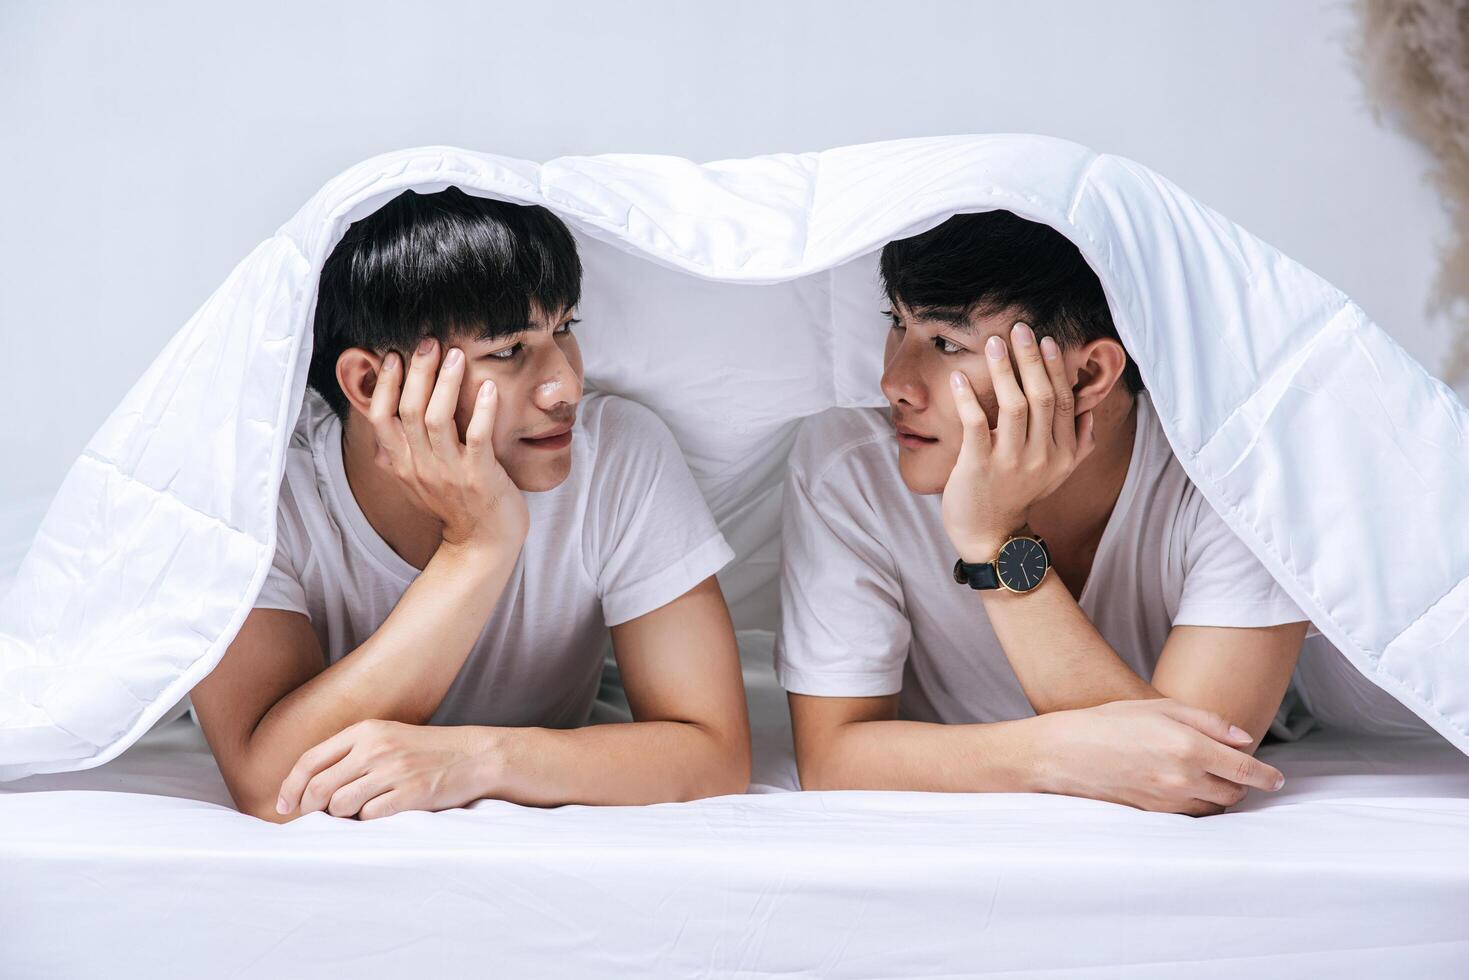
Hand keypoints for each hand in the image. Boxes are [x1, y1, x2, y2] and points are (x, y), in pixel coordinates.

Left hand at [275, 720, 498, 819]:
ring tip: (359, 813)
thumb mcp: (388, 738)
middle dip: (310, 810)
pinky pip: (369, 817)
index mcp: (366, 731)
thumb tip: (310, 789)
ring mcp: (393, 771)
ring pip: (340, 805)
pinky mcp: (410, 793)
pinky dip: (368, 822)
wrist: (475, 756)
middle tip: (315, 820)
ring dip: (342, 817)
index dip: (290, 787)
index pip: (310, 760)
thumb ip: (352, 754)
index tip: (284, 807)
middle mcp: (375, 748)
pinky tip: (382, 815)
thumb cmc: (427, 752)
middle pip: (319, 787)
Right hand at [369, 338, 529, 550]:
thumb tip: (386, 407)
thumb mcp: (417, 476)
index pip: (380, 417)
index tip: (393, 354)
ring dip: (446, 382)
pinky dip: (482, 410)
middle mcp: (419, 467)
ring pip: (437, 419)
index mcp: (400, 464)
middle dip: (417, 371)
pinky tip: (489, 387)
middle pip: (408, 410)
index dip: (384, 384)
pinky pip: (478, 438)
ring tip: (456, 354)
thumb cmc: (455, 503)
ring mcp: (448, 473)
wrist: (482, 545)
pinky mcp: (479, 478)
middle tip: (429, 342)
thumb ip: (402, 447)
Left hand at [942, 322, 1095, 560]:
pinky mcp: (979, 466)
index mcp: (1062, 452)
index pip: (1061, 400)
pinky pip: (975, 424)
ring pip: (1013, 404)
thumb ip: (1078, 443)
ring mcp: (1010, 461)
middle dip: (1032, 358)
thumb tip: (1088, 412)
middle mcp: (1042, 455)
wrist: (990, 536)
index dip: (1054, 368)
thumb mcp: (1057, 473)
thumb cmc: (1018, 496)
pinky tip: (958, 376)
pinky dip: (967, 397)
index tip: (1046, 340)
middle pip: (1041, 396)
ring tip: (994, 342)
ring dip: (1004, 369)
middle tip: (1021, 328)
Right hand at [1032, 698, 1284, 815]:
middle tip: (1236, 770)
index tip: (1277, 778)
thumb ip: (1207, 721)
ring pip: (1214, 807)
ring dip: (1220, 795)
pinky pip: (1191, 814)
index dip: (1268, 776)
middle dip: (1242, 784)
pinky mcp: (1154, 815)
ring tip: (1208, 777)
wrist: (1065, 754)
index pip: (1246, 769)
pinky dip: (1197, 803)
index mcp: (1188, 747)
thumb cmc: (1109, 723)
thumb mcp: (1159, 707)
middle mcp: (1183, 778)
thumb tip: (1243, 739)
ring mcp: (1168, 801)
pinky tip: (1184, 786)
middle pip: (1234, 793)